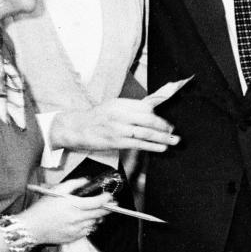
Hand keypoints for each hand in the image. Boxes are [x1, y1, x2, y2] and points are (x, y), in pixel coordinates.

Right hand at [20, 188, 112, 244]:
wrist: (31, 228)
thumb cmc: (42, 209)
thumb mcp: (56, 191)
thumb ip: (73, 184)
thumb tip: (86, 180)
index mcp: (73, 205)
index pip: (98, 202)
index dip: (106, 198)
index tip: (110, 196)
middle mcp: (77, 218)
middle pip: (100, 213)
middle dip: (108, 208)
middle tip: (111, 204)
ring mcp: (76, 229)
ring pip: (95, 223)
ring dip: (98, 217)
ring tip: (95, 212)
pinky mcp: (74, 237)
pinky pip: (88, 231)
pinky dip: (89, 225)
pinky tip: (84, 220)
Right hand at [50, 97, 179, 153]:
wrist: (77, 128)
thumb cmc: (97, 118)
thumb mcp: (113, 106)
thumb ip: (131, 108)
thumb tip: (151, 111)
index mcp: (120, 103)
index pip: (145, 107)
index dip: (158, 115)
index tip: (166, 121)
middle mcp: (120, 114)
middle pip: (148, 119)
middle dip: (164, 126)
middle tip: (173, 131)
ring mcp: (118, 129)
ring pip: (145, 133)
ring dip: (162, 138)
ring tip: (173, 141)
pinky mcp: (116, 142)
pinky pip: (138, 144)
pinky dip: (152, 146)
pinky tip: (161, 148)